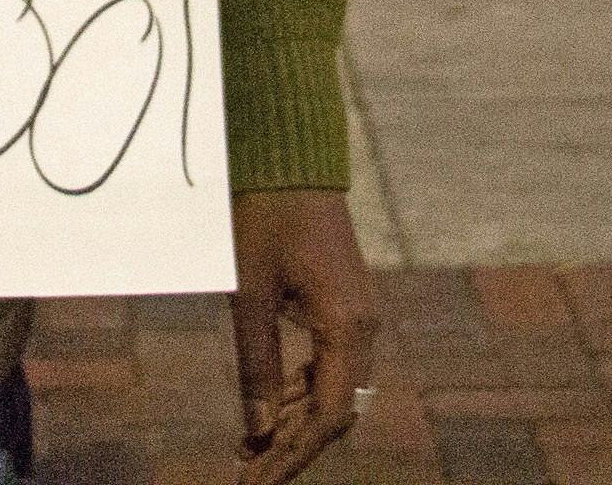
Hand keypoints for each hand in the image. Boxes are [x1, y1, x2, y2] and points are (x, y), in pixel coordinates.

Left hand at [229, 189, 379, 483]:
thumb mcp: (249, 294)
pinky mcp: (345, 303)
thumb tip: (257, 432)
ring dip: (295, 421)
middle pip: (336, 412)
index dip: (292, 456)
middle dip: (293, 448)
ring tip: (249, 450)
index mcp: (348, 327)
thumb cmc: (264, 218)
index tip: (256, 481)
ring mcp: (358, 315)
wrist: (289, 158)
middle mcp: (364, 327)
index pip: (328, 417)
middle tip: (248, 475)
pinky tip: (269, 407)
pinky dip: (301, 390)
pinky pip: (330, 364)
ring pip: (333, 391)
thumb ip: (255, 366)